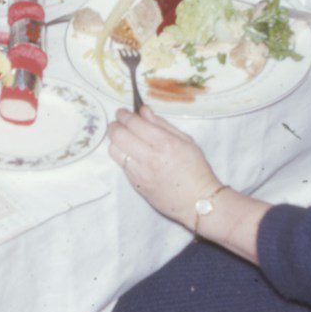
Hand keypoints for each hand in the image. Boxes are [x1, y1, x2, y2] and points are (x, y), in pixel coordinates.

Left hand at [108, 105, 222, 226]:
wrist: (197, 200)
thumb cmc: (196, 169)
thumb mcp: (186, 141)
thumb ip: (162, 124)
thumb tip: (143, 111)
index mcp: (164, 143)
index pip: (134, 123)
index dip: (124, 115)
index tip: (122, 112)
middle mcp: (149, 157)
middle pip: (118, 135)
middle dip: (114, 125)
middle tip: (118, 123)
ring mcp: (140, 172)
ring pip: (114, 150)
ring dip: (115, 141)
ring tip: (123, 138)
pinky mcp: (135, 184)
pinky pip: (121, 165)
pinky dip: (122, 155)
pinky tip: (131, 154)